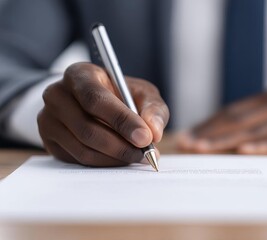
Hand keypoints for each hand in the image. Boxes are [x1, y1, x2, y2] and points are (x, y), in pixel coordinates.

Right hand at [37, 62, 168, 166]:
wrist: (91, 103)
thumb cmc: (120, 95)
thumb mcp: (141, 93)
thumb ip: (152, 108)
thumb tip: (153, 132)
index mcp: (79, 75)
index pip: (95, 99)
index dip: (121, 120)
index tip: (145, 138)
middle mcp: (57, 95)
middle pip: (87, 129)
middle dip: (121, 146)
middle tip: (145, 154)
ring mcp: (48, 120)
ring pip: (83, 149)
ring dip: (115, 158)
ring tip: (137, 157)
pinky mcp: (50, 141)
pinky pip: (78, 160)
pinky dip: (104, 163)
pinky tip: (119, 158)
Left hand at [177, 86, 266, 153]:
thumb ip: (261, 114)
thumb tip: (232, 133)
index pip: (230, 112)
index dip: (207, 124)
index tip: (187, 135)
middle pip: (235, 120)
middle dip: (208, 132)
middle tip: (185, 143)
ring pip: (253, 128)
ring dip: (224, 139)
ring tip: (201, 149)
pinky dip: (264, 144)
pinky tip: (245, 151)